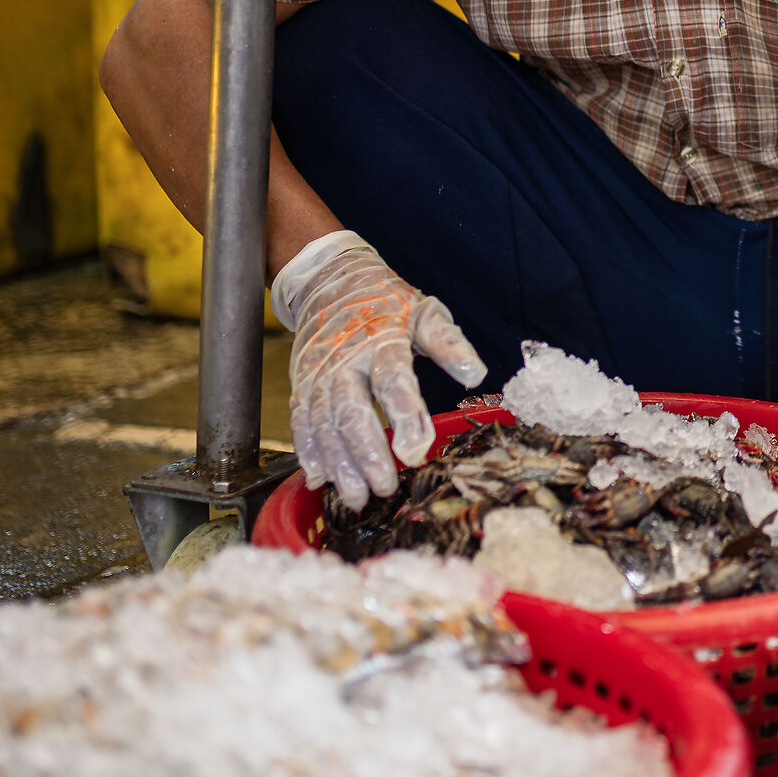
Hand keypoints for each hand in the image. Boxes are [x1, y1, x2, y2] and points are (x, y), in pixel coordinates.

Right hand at [273, 231, 485, 509]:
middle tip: (384, 487)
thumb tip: (476, 373)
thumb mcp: (425, 313)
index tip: (416, 451)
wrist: (330, 280)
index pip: (393, 382)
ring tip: (355, 497)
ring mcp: (318, 373)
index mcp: (381, 341)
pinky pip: (301, 421)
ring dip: (338, 463)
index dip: (404, 417)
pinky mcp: (301, 383)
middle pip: (351, 411)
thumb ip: (449, 344)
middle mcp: (344, 360)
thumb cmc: (387, 302)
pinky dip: (307, 451)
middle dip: (367, 454)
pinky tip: (318, 478)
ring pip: (323, 424)